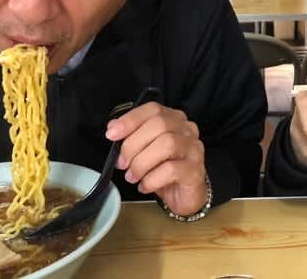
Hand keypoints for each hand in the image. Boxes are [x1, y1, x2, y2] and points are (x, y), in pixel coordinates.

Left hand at [105, 101, 207, 215]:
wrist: (184, 196)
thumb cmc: (163, 171)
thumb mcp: (146, 150)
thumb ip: (133, 137)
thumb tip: (113, 129)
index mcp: (173, 119)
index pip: (153, 109)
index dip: (130, 120)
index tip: (112, 134)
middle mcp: (186, 130)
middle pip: (159, 125)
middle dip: (133, 145)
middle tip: (122, 163)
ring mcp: (193, 149)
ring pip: (167, 144)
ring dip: (141, 163)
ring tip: (132, 176)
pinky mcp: (195, 170)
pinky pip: (171, 170)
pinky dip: (151, 179)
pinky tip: (144, 185)